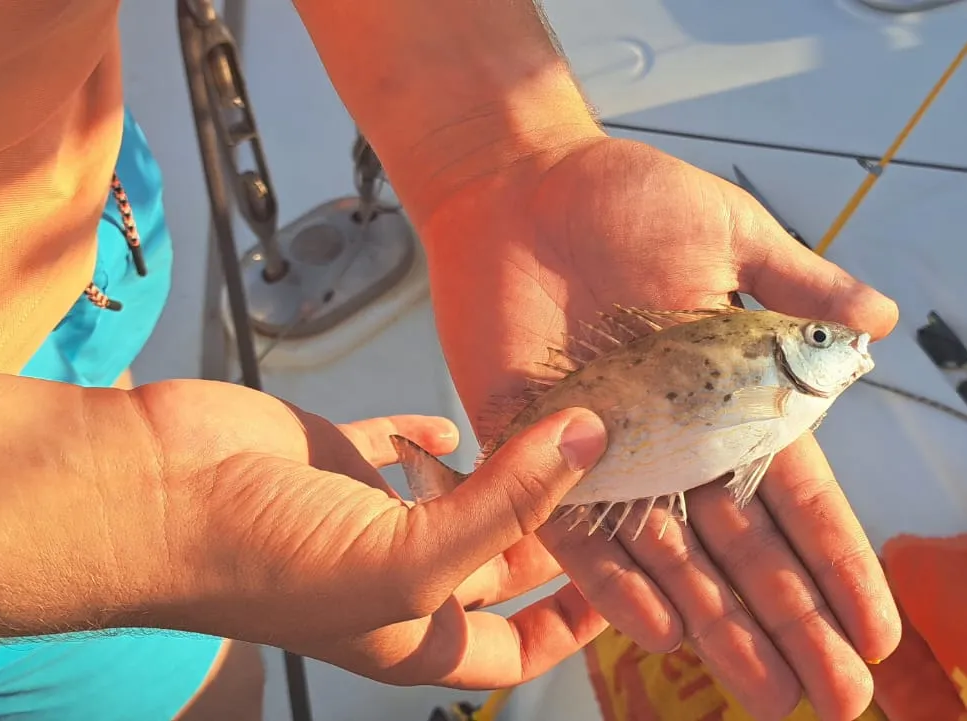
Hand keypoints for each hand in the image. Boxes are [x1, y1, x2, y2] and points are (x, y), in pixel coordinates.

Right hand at [130, 380, 608, 686]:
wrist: (152, 496)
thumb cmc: (266, 561)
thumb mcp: (407, 555)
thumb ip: (505, 502)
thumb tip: (588, 440)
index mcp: (410, 633)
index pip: (514, 647)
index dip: (572, 623)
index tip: (627, 583)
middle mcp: (392, 578)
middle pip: (494, 562)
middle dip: (551, 529)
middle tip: (612, 481)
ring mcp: (362, 516)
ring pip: (453, 497)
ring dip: (499, 472)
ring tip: (559, 437)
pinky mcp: (333, 460)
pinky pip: (394, 449)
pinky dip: (427, 437)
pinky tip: (453, 424)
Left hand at [419, 133, 900, 718]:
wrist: (517, 186)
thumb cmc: (620, 197)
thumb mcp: (724, 232)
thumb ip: (797, 283)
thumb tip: (879, 323)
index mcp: (724, 392)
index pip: (792, 493)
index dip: (835, 561)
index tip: (875, 631)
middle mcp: (671, 435)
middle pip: (740, 544)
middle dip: (790, 618)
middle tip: (834, 697)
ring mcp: (604, 448)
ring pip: (670, 555)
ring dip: (717, 622)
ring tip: (764, 690)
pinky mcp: (532, 446)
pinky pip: (575, 527)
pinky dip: (615, 580)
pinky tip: (660, 634)